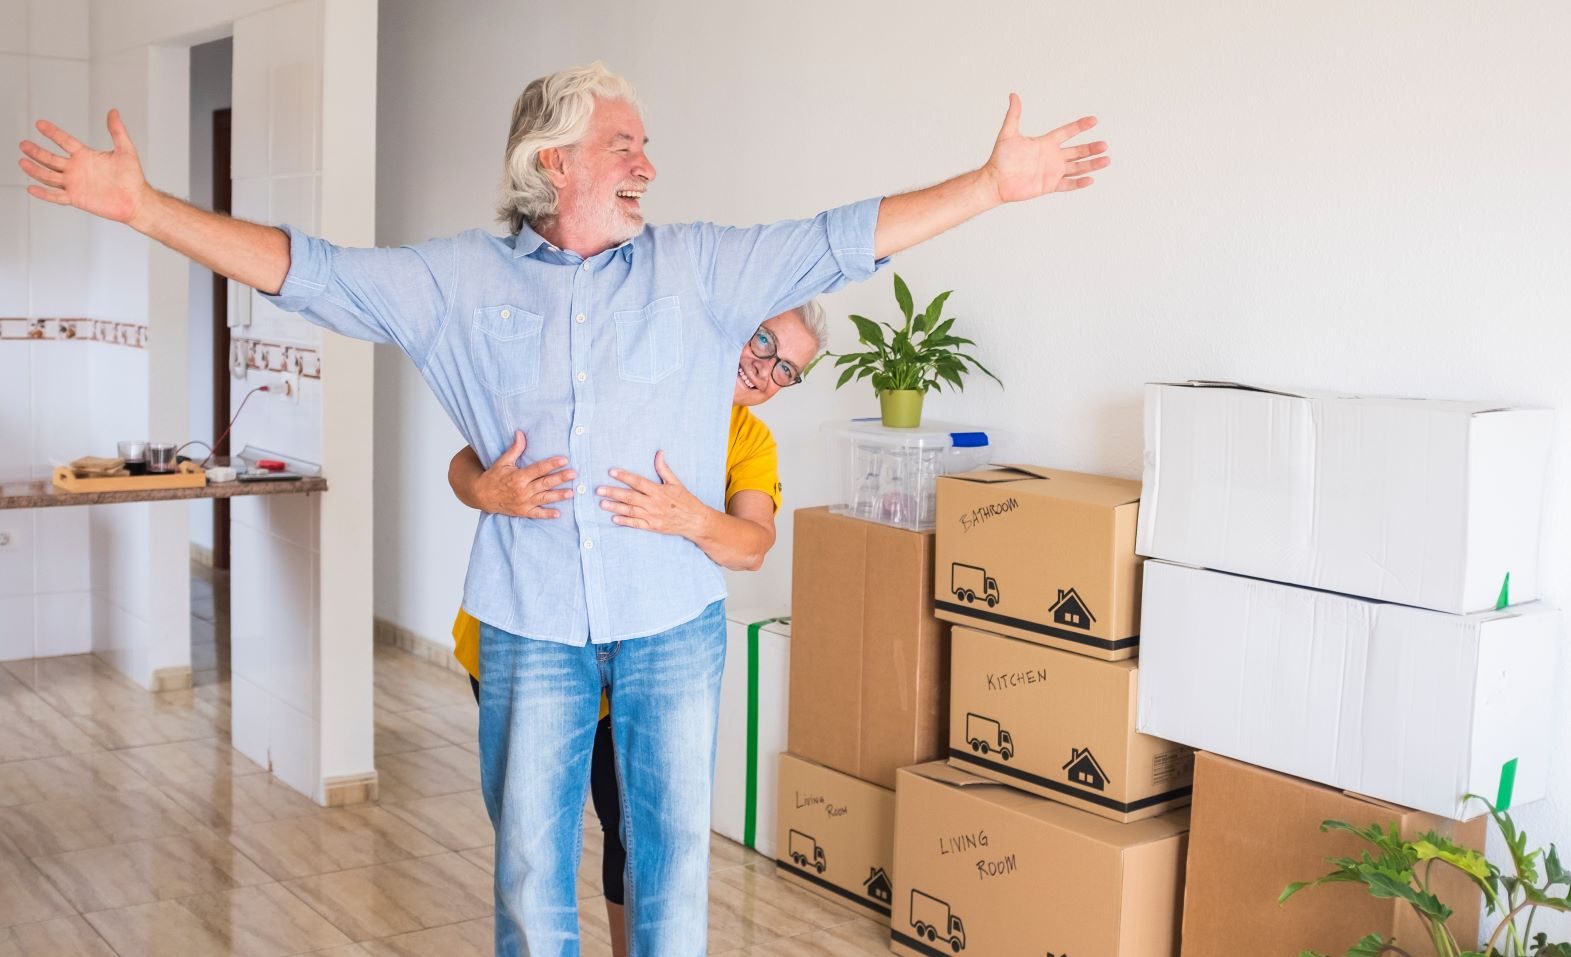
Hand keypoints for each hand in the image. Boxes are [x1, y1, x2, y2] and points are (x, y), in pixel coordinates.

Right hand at [18, 110, 155, 226]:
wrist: (137, 200)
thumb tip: (114, 112)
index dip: (52, 133)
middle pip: (51, 159)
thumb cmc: (133, 177)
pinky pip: (56, 196)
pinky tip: (31, 188)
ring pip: (49, 176)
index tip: (40, 124)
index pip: (64, 141)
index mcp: (86, 156)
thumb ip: (117, 131)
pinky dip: (44, 193)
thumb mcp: (126, 150)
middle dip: (37, 152)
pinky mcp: (77, 198)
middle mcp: (77, 169)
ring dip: (35, 169)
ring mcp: (75, 184)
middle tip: (23, 144)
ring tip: (22, 162)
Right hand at [473, 431, 575, 518]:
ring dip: (558, 496)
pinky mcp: (523, 511)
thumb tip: (521, 433)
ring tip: (571, 493)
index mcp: (518, 476)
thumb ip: (515, 449)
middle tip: (574, 474)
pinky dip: (547, 514)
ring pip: (544, 498)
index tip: (564, 460)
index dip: (551, 464)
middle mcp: (522, 490)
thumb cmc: (493, 477)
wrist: (481, 495)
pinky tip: (558, 514)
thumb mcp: (503, 462)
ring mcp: (523, 502)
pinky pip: (536, 514)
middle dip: (560, 478)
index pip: (538, 469)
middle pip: (544, 483)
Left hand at [597, 452, 705, 536]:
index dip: (624, 476)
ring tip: (602, 503)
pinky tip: (614, 518)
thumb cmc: (686, 500)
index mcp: (659, 491)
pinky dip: (625, 521)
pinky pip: (636, 524)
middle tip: (598, 490)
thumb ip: (664, 469)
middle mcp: (654, 503)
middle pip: (630, 496)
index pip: (638, 481)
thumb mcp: (676, 483)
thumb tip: (659, 453)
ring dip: (615, 506)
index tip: (612, 472)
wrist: (695, 521)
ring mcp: (652, 516)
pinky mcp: (652, 526)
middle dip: (613, 492)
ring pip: (630, 510)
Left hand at [981, 94, 1109, 202]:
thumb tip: (1013, 95)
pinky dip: (1079, 183)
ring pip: (1077, 167)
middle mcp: (1051, 157)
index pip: (1067, 132)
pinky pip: (1067, 184)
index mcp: (1045, 143)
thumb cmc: (1000, 158)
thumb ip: (1014, 115)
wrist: (995, 181)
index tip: (1094, 120)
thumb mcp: (1008, 134)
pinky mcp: (1049, 185)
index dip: (1080, 126)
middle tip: (1104, 145)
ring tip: (1106, 160)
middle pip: (1077, 151)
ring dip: (1091, 164)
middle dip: (1091, 148)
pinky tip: (1090, 179)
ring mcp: (1051, 172)